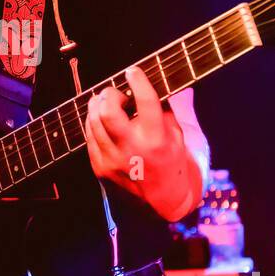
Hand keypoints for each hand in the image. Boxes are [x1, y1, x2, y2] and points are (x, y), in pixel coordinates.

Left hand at [84, 66, 201, 221]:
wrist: (163, 203)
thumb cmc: (176, 166)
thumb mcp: (185, 138)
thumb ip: (176, 110)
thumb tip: (171, 86)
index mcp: (157, 141)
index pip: (146, 102)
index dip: (138, 81)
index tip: (133, 72)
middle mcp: (132, 150)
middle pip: (108, 111)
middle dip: (110, 94)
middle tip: (117, 92)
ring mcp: (113, 160)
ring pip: (94, 121)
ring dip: (98, 105)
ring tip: (107, 101)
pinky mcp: (100, 167)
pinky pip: (89, 136)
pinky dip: (93, 122)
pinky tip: (101, 118)